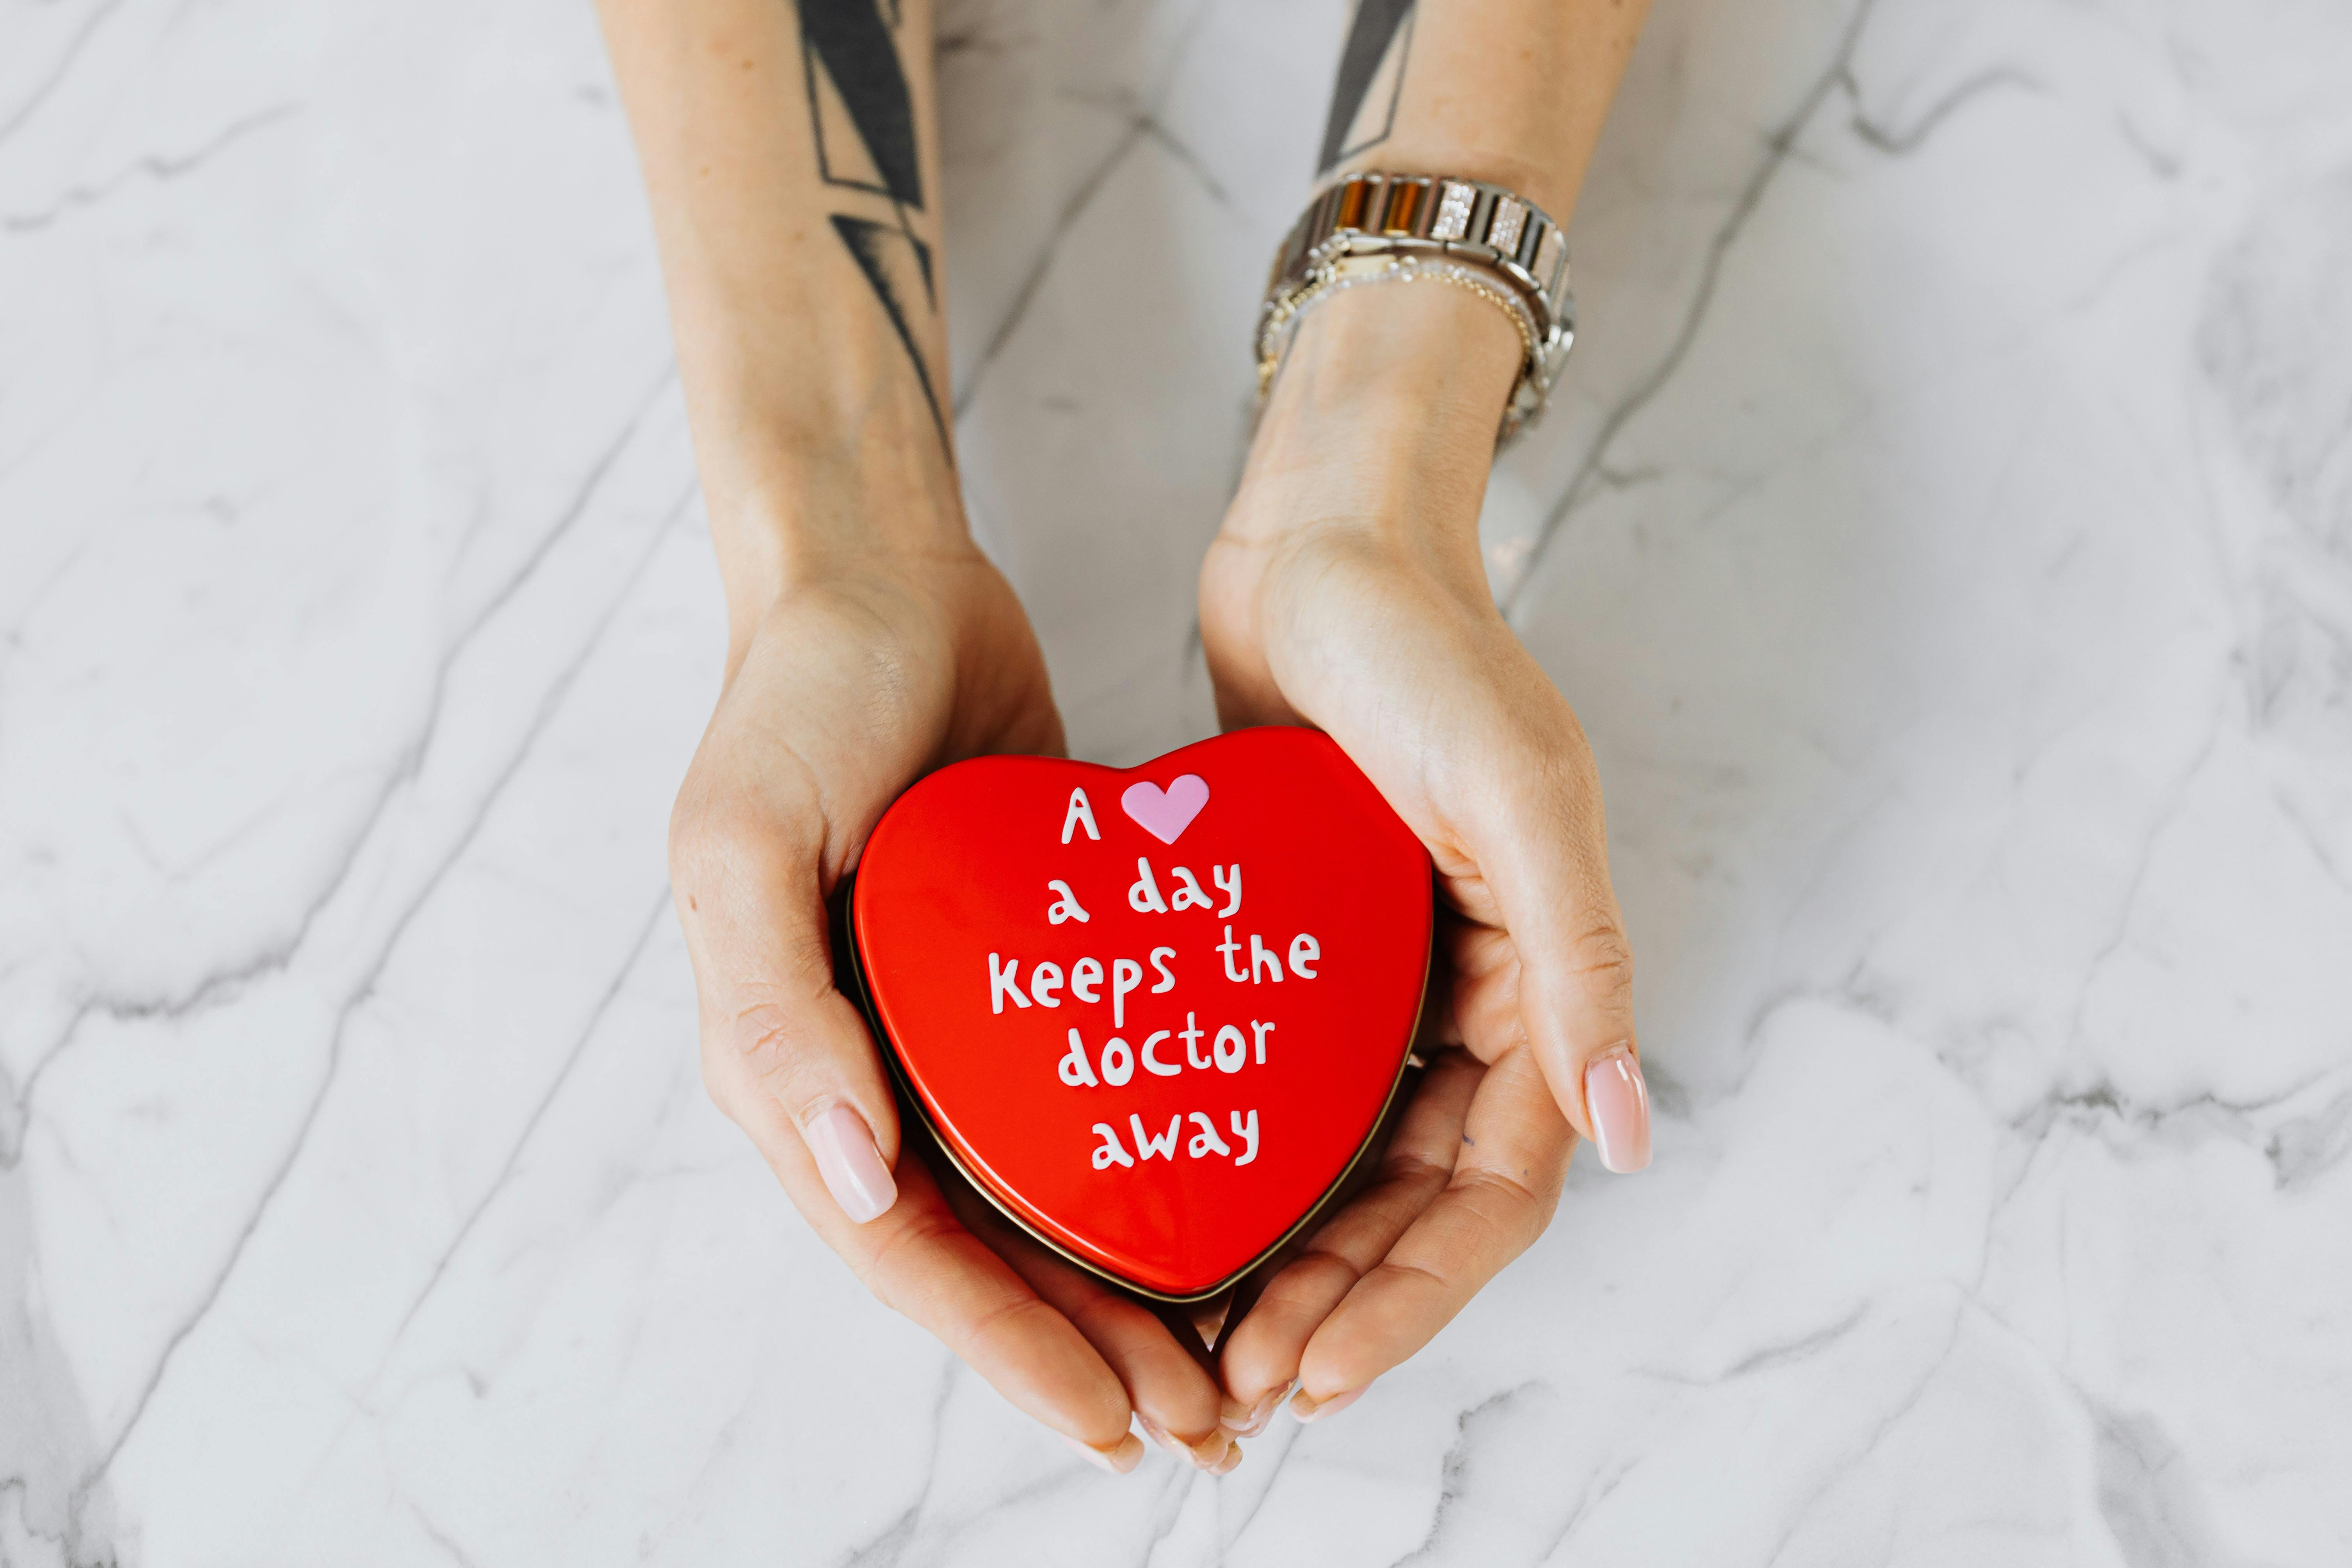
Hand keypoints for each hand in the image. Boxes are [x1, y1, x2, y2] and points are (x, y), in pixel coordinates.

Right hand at [671, 543, 1240, 1473]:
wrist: (876, 578)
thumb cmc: (796, 697)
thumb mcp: (744, 838)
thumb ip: (779, 1012)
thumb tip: (854, 1183)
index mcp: (790, 1065)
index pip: (907, 1250)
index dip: (1007, 1347)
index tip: (1115, 1419)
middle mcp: (865, 1069)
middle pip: (982, 1253)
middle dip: (1085, 1350)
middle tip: (1206, 1424)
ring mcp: (946, 1029)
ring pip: (1039, 1201)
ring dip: (1124, 1291)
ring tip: (1231, 1363)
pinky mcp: (1016, 979)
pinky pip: (1076, 1109)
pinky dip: (1139, 1176)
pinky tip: (1227, 1211)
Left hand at [1197, 282, 1652, 1434]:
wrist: (1326, 538)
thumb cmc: (1428, 648)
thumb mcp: (1518, 791)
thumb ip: (1580, 958)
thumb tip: (1629, 1129)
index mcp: (1538, 980)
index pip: (1493, 1187)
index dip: (1416, 1292)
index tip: (1319, 1368)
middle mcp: (1471, 994)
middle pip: (1416, 1199)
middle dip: (1342, 1301)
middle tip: (1242, 1384)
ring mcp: (1386, 978)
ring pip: (1349, 1162)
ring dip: (1293, 1257)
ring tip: (1204, 1335)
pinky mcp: (1307, 948)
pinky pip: (1289, 1088)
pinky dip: (1249, 1163)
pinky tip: (1173, 1212)